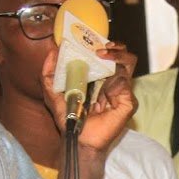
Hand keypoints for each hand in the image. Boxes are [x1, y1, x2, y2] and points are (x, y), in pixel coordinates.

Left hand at [43, 44, 137, 178]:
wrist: (78, 138)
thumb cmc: (69, 118)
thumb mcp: (52, 92)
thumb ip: (49, 71)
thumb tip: (52, 49)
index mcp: (99, 76)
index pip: (109, 54)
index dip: (106, 44)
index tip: (93, 40)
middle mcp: (112, 81)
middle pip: (125, 55)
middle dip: (117, 47)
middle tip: (101, 48)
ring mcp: (122, 91)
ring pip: (129, 64)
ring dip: (116, 57)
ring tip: (103, 56)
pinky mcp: (127, 102)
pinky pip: (125, 85)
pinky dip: (114, 83)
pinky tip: (104, 90)